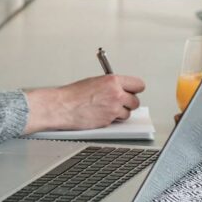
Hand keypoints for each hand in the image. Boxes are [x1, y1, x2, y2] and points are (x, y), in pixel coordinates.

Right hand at [23, 75, 145, 133]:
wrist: (63, 106)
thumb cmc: (73, 94)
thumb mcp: (95, 81)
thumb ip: (111, 85)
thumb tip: (120, 89)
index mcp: (113, 81)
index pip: (138, 85)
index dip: (135, 89)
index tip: (132, 91)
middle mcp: (116, 94)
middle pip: (135, 101)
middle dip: (129, 103)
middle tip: (120, 102)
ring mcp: (113, 109)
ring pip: (127, 113)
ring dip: (120, 112)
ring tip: (107, 109)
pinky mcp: (108, 121)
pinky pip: (116, 121)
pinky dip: (111, 119)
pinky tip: (101, 114)